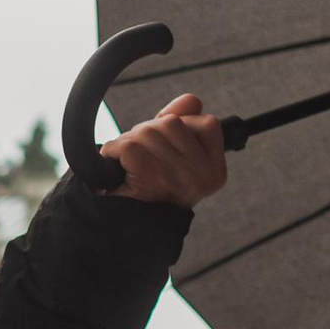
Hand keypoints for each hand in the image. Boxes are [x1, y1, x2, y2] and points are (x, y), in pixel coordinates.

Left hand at [102, 93, 225, 207]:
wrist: (127, 229)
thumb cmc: (151, 192)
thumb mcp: (176, 156)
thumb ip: (185, 122)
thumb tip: (191, 99)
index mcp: (215, 171)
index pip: (208, 123)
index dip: (182, 126)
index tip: (168, 149)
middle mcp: (203, 176)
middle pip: (171, 123)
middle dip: (149, 133)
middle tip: (143, 160)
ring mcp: (178, 178)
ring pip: (148, 131)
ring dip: (130, 142)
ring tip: (131, 165)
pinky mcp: (151, 178)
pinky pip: (128, 145)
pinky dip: (114, 151)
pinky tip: (118, 168)